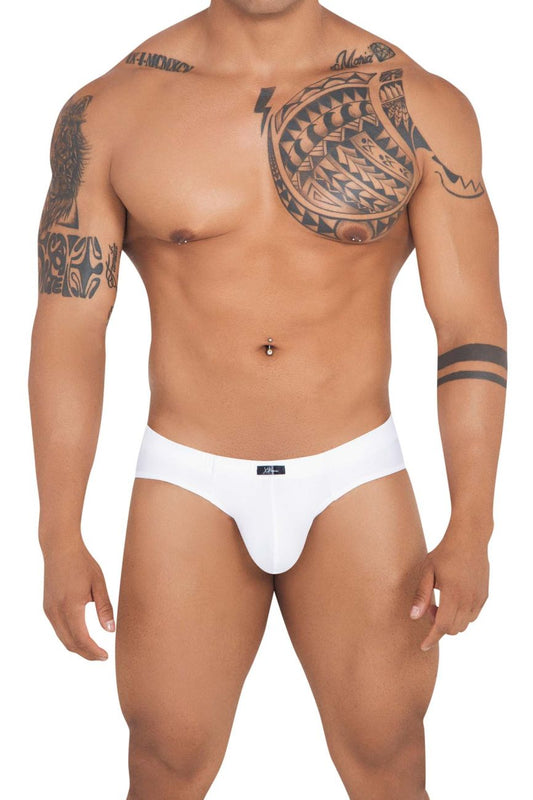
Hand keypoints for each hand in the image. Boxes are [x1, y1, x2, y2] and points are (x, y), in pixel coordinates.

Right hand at [42, 537, 114, 660]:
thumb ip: (105, 608)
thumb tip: (110, 631)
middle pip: (70, 644)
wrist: (60, 548)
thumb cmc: (82, 563)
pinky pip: (58, 629)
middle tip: (102, 656)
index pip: (81, 639)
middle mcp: (56, 611)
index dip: (94, 651)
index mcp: (70, 606)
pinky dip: (70, 637)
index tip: (106, 656)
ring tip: (94, 649)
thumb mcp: (98, 583)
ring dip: (77, 647)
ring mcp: (49, 610)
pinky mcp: (47, 607)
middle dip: (86, 654)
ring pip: (63, 638)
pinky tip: (82, 636)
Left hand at [409, 527, 489, 650]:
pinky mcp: (484, 596)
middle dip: (439, 626)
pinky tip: (454, 599)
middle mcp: (469, 600)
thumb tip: (414, 616)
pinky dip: (462, 616)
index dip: (431, 638)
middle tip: (430, 608)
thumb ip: (421, 595)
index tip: (423, 646)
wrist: (469, 539)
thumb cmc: (444, 553)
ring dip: (451, 621)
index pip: (442, 627)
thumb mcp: (427, 571)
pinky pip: (473, 616)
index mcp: (453, 595)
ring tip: (442, 602)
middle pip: (453, 629)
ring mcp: (479, 599)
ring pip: (464, 625)